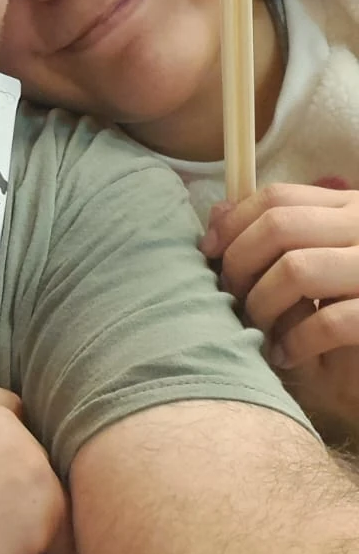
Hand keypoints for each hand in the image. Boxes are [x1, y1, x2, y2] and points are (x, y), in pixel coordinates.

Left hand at [202, 185, 358, 438]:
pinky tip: (285, 355)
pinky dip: (295, 342)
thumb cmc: (338, 318)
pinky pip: (327, 322)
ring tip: (258, 331)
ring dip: (263, 304)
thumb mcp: (302, 272)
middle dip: (240, 262)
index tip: (209, 251)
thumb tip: (216, 210)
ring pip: (296, 269)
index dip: (234, 222)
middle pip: (279, 225)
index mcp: (347, 210)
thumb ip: (268, 238)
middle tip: (232, 299)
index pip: (278, 197)